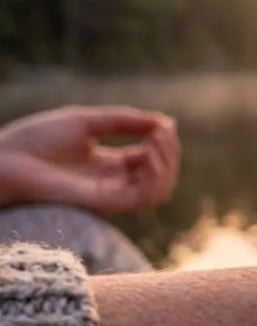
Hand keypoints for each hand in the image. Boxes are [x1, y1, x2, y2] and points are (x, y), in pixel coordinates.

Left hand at [0, 105, 179, 214]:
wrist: (3, 161)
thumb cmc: (35, 141)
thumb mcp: (86, 121)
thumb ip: (123, 121)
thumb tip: (165, 122)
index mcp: (107, 167)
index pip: (149, 159)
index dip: (162, 141)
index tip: (163, 122)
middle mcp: (112, 185)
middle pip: (160, 175)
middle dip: (169, 151)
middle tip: (162, 130)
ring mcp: (110, 196)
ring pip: (159, 189)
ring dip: (167, 163)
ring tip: (159, 140)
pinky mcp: (106, 204)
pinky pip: (145, 196)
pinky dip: (156, 174)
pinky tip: (150, 152)